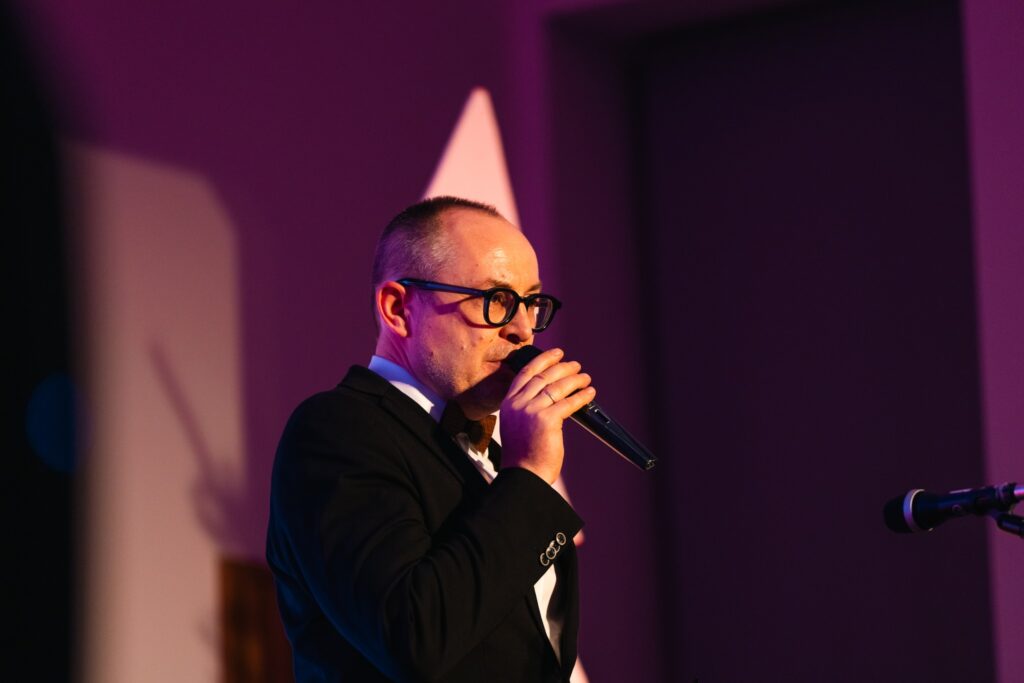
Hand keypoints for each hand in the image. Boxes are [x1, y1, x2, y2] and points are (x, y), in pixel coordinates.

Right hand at [498, 348, 595, 483]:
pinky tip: (589, 393)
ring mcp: (531, 411)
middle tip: (575, 365)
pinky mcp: (547, 420)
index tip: (557, 354)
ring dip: (575, 379)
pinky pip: (569, 403)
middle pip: (544, 376)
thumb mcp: (516, 424)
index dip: (543, 360)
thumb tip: (549, 392)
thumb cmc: (523, 454)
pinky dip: (582, 396)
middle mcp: (518, 404)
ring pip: (558, 387)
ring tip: (585, 378)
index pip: (526, 373)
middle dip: (563, 368)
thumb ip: (526, 406)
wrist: (524, 475)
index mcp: (508, 403)